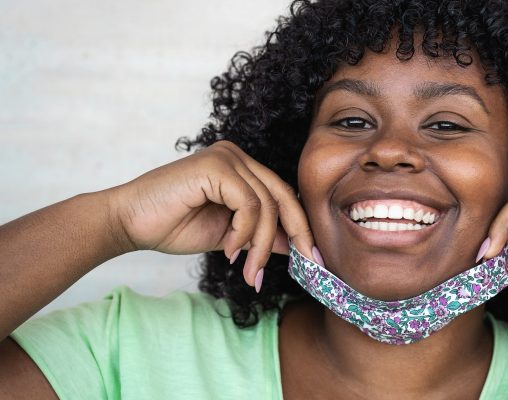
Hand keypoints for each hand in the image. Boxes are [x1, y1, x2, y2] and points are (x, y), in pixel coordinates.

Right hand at [106, 141, 314, 285]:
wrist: (128, 224)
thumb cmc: (172, 226)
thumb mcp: (230, 235)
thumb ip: (260, 235)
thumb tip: (294, 245)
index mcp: (241, 168)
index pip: (283, 195)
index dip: (301, 226)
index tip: (313, 259)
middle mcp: (237, 156)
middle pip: (283, 196)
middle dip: (296, 234)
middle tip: (304, 265)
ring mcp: (226, 157)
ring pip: (266, 204)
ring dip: (261, 244)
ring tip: (248, 269)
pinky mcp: (215, 165)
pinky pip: (248, 203)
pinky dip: (244, 232)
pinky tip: (229, 250)